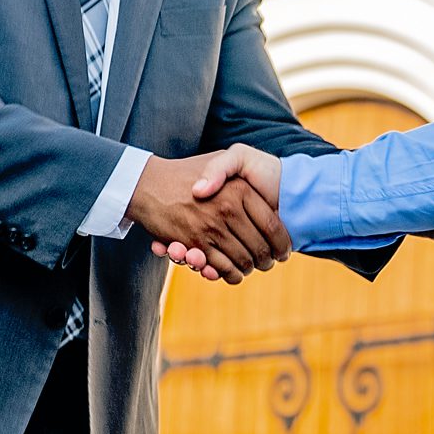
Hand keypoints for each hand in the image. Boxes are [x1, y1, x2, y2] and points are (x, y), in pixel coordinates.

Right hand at [125, 154, 289, 283]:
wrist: (148, 183)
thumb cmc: (188, 171)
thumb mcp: (219, 158)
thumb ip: (240, 171)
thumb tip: (259, 197)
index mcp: (240, 189)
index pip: (273, 225)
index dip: (282, 243)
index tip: (284, 250)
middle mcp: (228, 208)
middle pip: (260, 247)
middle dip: (267, 260)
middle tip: (269, 263)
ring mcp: (211, 227)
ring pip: (242, 260)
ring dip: (248, 268)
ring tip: (252, 268)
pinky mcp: (195, 244)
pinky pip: (220, 268)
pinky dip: (229, 274)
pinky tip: (233, 273)